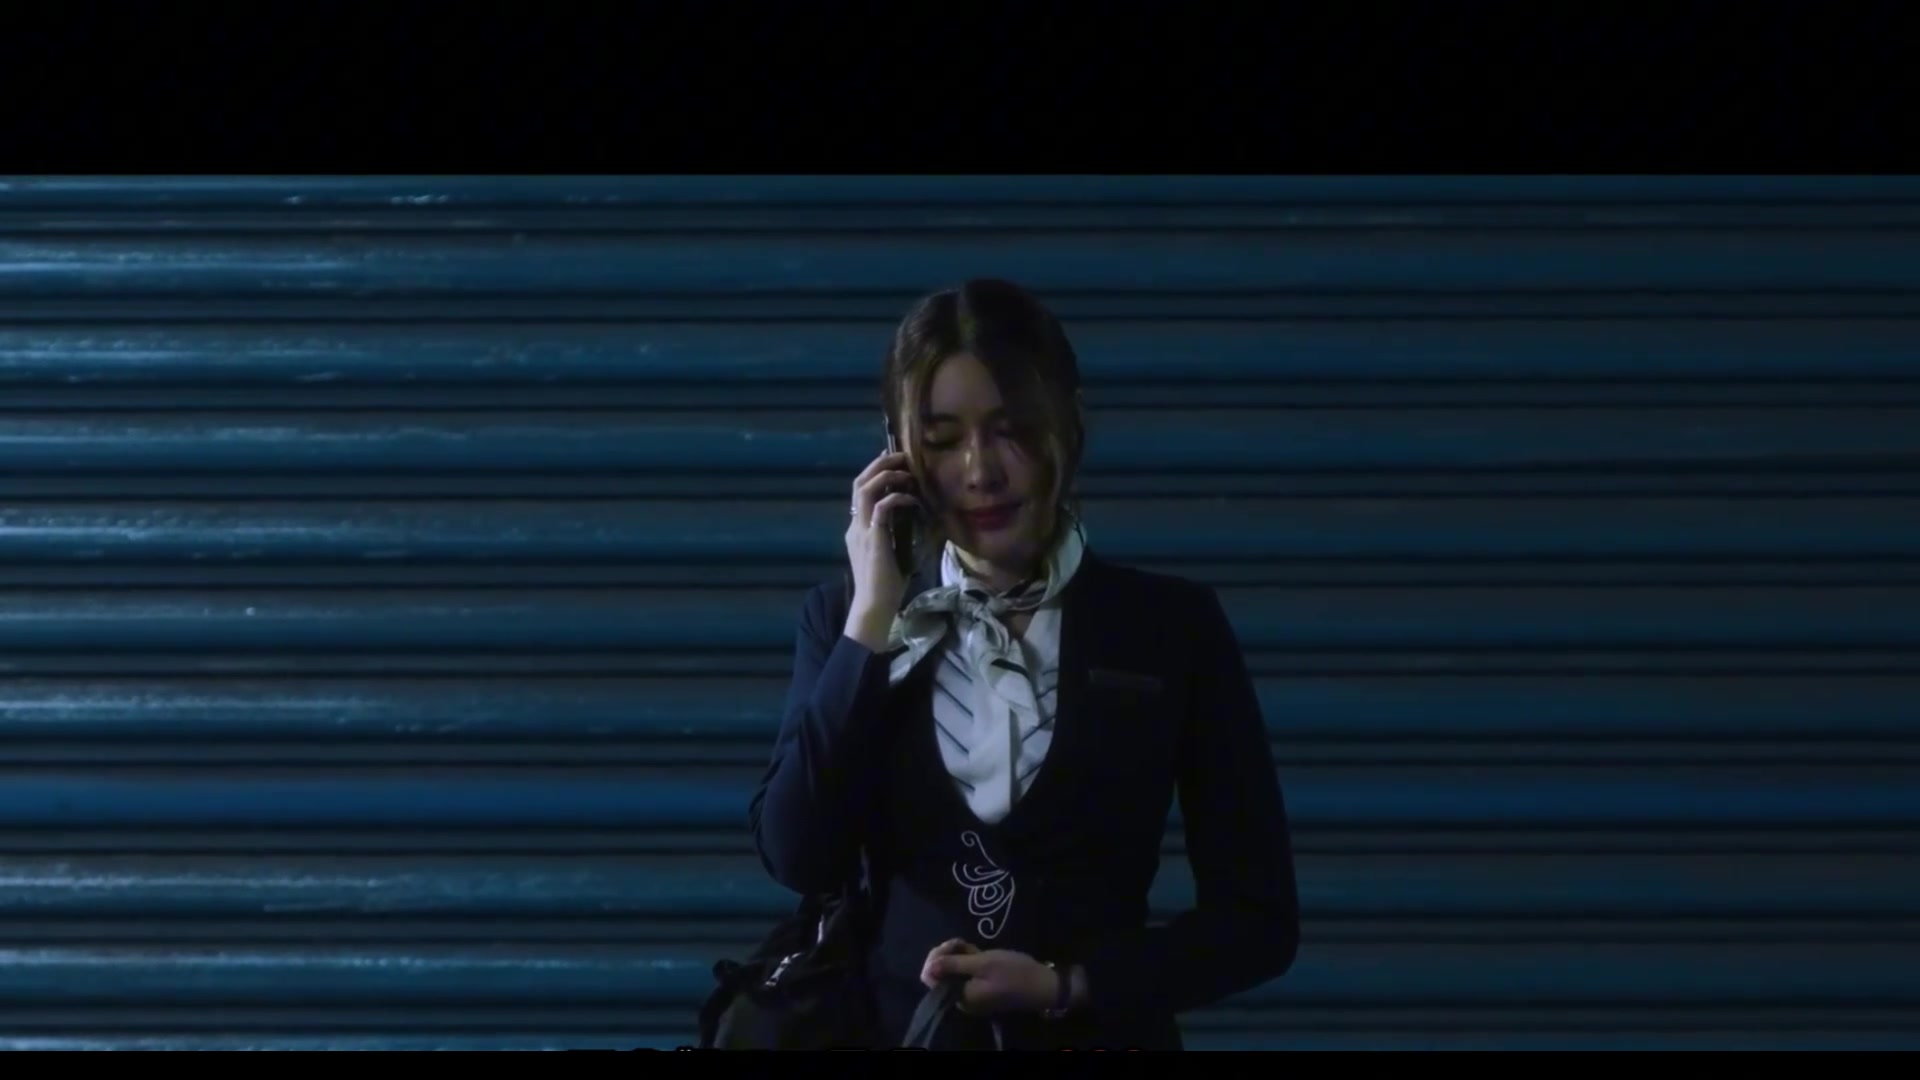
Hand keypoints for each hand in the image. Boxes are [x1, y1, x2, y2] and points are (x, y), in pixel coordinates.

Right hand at [844, 449, 918, 629]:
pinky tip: (912, 499)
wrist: (874, 605)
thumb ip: (895, 534)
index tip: (892, 462)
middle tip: (899, 455)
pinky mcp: (872, 539)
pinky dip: (897, 498)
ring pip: (865, 490)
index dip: (874, 473)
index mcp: (857, 529)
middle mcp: (855, 526)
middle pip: (859, 483)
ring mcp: (861, 531)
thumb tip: (916, 519)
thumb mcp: (891, 553)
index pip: (860, 492)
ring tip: (906, 471)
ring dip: (886, 475)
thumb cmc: (886, 586)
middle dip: (878, 465)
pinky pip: (882, 508)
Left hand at [920, 938, 1058, 1015]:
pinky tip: (976, 951)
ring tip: (972, 945)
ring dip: (958, 955)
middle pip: (941, 974)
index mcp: (960, 997)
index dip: (937, 957)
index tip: (954, 943)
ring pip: (953, 972)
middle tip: (962, 941)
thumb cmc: (1014, 972)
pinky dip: (968, 961)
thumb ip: (953, 965)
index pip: (931, 977)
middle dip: (947, 954)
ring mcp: (972, 995)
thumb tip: (928, 967)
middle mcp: (962, 1000)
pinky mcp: (981, 990)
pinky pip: (965, 975)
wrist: (1044, 986)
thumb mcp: (983, 963)